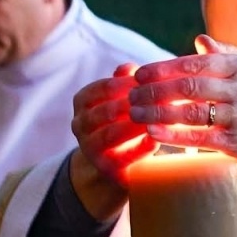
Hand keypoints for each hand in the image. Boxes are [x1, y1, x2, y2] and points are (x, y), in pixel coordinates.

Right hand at [69, 63, 153, 221]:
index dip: (124, 84)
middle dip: (130, 105)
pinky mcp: (105, 168)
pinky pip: (122, 158)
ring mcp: (89, 148)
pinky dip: (139, 149)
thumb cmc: (125, 120)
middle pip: (104, 111)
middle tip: (156, 100)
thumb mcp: (123, 98)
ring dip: (134, 126)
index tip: (147, 81)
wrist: (118, 162)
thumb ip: (126, 83)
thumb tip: (129, 68)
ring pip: (110, 134)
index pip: (101, 88)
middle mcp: (80, 124)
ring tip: (156, 119)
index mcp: (82, 102)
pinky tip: (155, 141)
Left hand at [128, 37, 236, 206]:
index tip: (138, 74)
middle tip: (131, 95)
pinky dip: (174, 135)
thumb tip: (198, 40)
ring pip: (190, 112)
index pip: (194, 64)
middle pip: (189, 87)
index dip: (163, 68)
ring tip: (134, 113)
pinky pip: (199, 138)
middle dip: (155, 90)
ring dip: (157, 113)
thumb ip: (225, 54)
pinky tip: (152, 133)